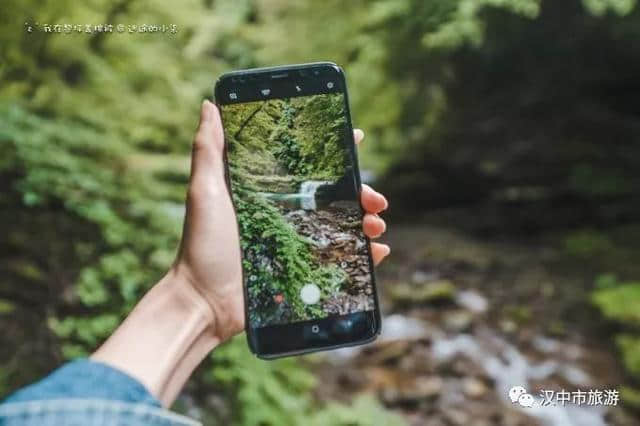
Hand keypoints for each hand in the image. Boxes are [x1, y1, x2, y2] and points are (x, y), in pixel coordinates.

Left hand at [171, 100, 389, 341]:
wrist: (203, 301)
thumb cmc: (201, 245)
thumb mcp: (204, 192)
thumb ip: (208, 150)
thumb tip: (210, 105)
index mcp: (267, 192)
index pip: (306, 166)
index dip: (334, 152)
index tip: (356, 138)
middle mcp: (286, 214)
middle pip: (334, 196)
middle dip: (361, 193)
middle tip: (376, 199)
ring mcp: (297, 243)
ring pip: (342, 226)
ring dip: (366, 222)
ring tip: (376, 225)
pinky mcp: (303, 272)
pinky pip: (340, 259)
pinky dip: (364, 255)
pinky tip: (377, 252)